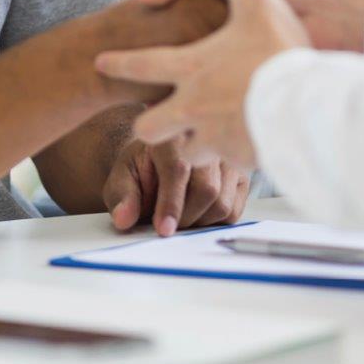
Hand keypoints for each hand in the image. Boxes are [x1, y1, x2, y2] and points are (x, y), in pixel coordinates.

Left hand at [96, 0, 308, 168]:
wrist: (308, 106)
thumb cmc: (279, 52)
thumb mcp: (257, 1)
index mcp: (191, 68)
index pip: (141, 66)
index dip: (119, 64)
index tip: (101, 64)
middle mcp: (192, 107)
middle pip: (148, 127)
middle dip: (147, 123)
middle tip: (152, 118)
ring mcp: (213, 137)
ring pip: (184, 150)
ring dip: (189, 141)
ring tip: (202, 133)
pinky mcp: (237, 159)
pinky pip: (223, 161)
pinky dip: (226, 152)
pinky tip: (239, 144)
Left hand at [102, 135, 249, 235]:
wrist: (161, 157)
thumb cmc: (143, 167)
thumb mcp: (123, 177)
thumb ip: (122, 196)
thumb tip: (123, 219)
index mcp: (172, 134)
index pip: (178, 169)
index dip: (171, 203)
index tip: (163, 229)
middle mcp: (205, 139)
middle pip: (207, 189)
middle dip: (185, 218)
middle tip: (166, 225)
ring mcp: (227, 156)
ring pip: (223, 203)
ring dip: (200, 222)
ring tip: (181, 215)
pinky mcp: (241, 175)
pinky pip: (234, 211)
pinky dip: (214, 222)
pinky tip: (198, 213)